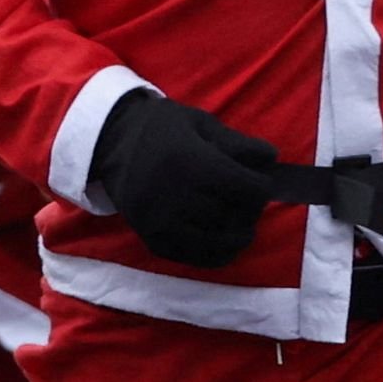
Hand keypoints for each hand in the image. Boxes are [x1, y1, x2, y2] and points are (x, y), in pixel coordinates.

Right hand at [92, 92, 276, 267]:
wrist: (110, 143)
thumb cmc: (162, 128)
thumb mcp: (200, 123)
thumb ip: (237, 143)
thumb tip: (272, 159)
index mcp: (189, 161)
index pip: (244, 187)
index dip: (262, 188)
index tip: (263, 183)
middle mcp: (174, 195)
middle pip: (233, 215)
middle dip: (250, 210)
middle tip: (252, 202)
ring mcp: (161, 222)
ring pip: (218, 240)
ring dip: (238, 235)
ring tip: (242, 225)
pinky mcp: (153, 239)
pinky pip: (195, 258)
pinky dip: (218, 254)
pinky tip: (226, 242)